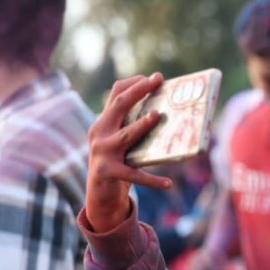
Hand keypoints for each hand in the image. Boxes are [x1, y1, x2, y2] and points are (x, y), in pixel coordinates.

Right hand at [85, 73, 171, 231]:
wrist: (99, 192)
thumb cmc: (119, 160)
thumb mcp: (123, 139)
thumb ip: (136, 125)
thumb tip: (169, 114)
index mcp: (104, 121)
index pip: (116, 93)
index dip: (134, 83)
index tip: (154, 77)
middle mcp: (99, 132)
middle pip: (119, 106)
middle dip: (138, 91)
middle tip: (157, 81)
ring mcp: (102, 152)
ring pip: (125, 135)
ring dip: (141, 125)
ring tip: (158, 116)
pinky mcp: (108, 172)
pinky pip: (134, 175)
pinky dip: (152, 180)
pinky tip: (168, 183)